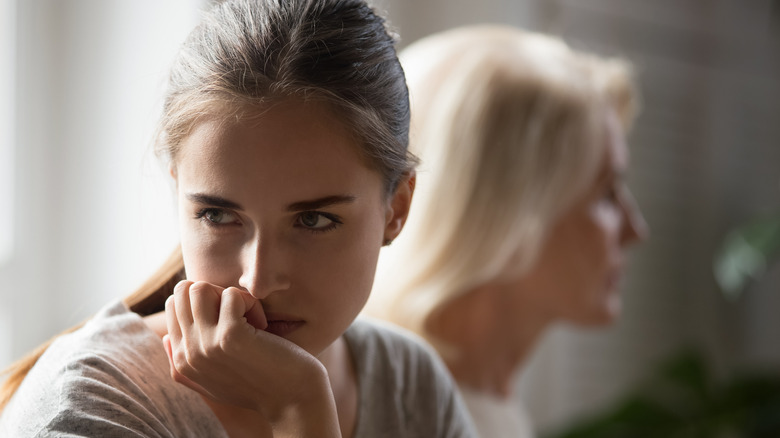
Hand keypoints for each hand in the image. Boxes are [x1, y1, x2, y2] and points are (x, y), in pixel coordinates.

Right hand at [163, 280, 340, 435]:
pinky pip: (232, 294)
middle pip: (184, 291)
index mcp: (181, 360)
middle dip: (215, 294)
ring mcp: (206, 344)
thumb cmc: (258, 387)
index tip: (229, 322)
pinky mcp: (230, 335)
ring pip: (200, 287)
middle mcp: (188, 353)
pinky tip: (262, 326)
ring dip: (230, 296)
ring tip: (248, 318)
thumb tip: (164, 337)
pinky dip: (252, 303)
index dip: (206, 302)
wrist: (292, 401)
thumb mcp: (212, 381)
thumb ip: (184, 363)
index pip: (174, 304)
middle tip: (239, 315)